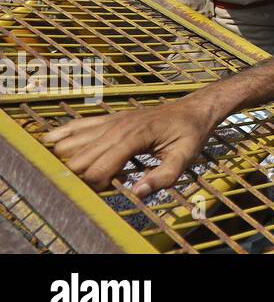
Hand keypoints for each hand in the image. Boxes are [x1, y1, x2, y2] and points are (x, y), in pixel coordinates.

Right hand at [44, 94, 221, 196]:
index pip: (98, 167)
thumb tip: (138, 193)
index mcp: (135, 136)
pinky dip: (60, 138)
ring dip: (68, 162)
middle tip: (95, 184)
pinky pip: (75, 126)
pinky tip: (52, 147)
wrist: (192, 108)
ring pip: (69, 144)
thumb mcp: (185, 157)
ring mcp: (109, 121)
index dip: (98, 185)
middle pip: (77, 159)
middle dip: (79, 178)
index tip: (110, 189)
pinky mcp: (106, 119)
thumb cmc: (189, 133)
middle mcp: (117, 127)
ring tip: (82, 172)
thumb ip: (163, 176)